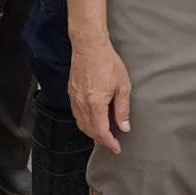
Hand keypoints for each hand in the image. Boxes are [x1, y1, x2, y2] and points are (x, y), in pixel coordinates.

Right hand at [68, 37, 131, 153]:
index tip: (116, 148)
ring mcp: (75, 98)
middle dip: (100, 139)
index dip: (109, 143)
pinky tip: (92, 118)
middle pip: (89, 130)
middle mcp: (82, 103)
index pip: (101, 132)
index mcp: (95, 103)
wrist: (89, 46)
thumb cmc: (107, 62)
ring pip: (81, 123)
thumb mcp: (122, 86)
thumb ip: (122, 109)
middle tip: (112, 143)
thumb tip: (124, 126)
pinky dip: (84, 121)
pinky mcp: (72, 92)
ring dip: (92, 131)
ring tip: (103, 133)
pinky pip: (76, 113)